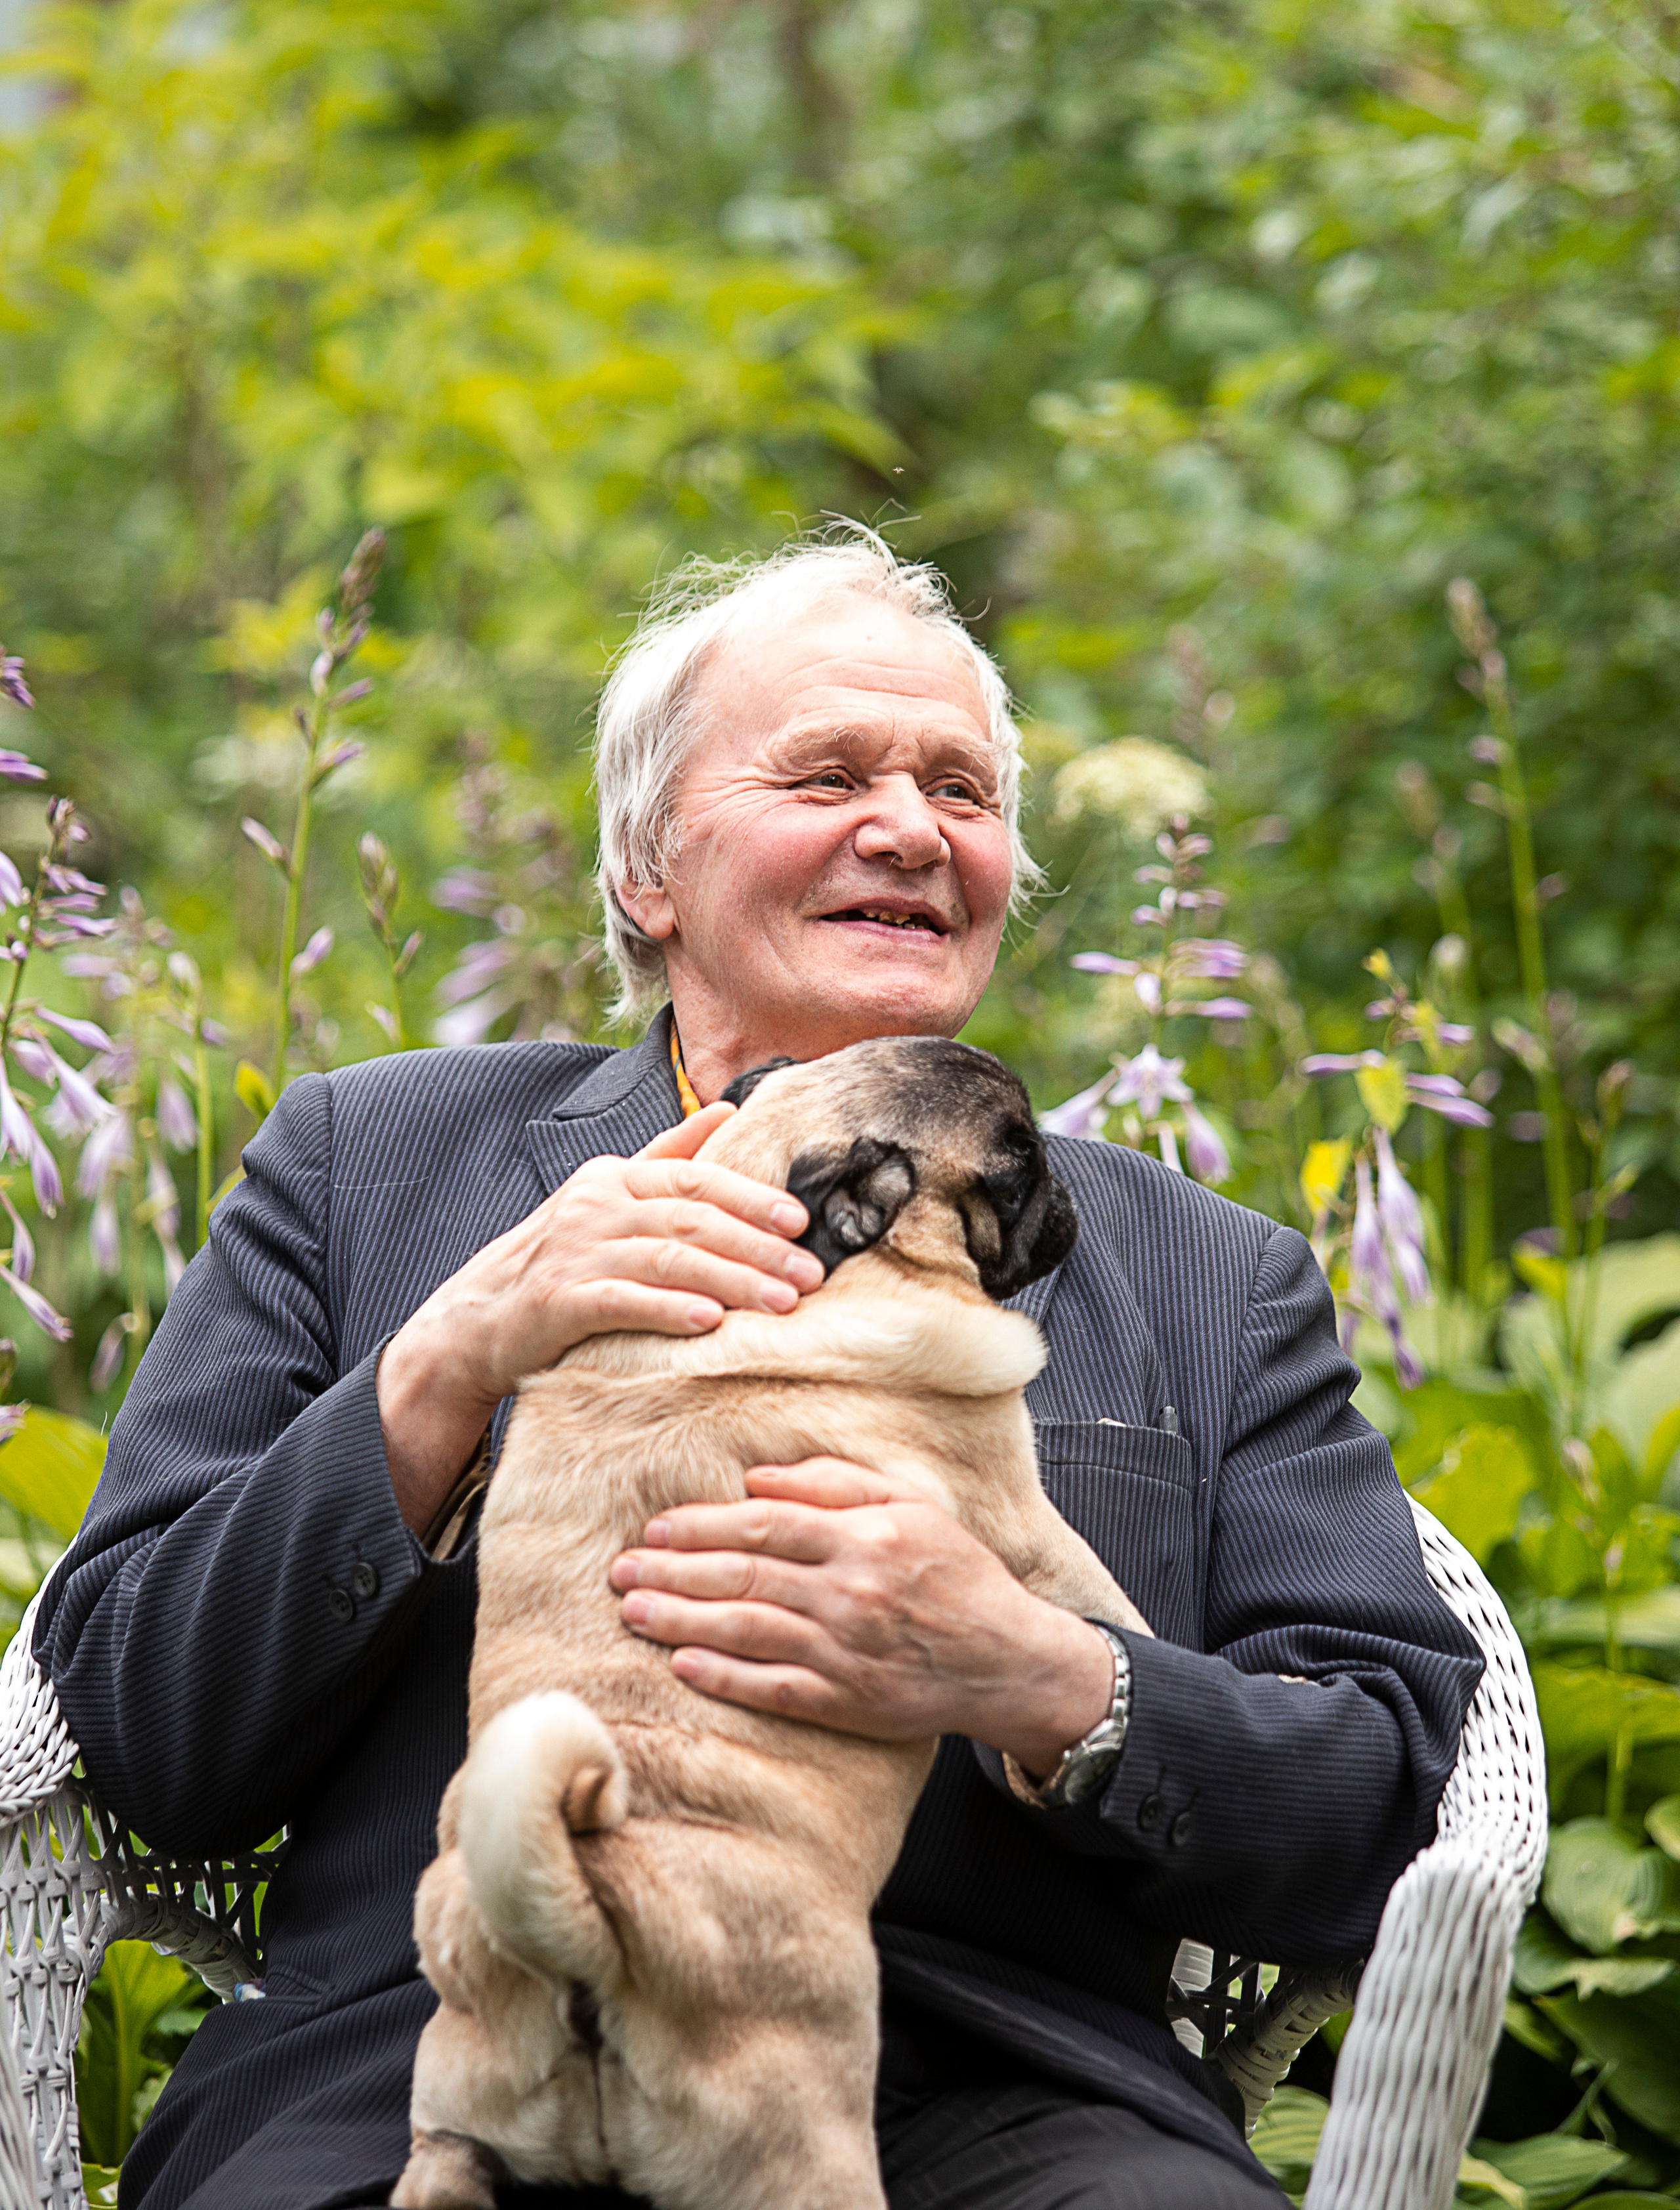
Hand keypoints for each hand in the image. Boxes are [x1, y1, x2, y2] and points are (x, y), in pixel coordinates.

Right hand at [378, 1103, 825, 1532]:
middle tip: (812, 1274)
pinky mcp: (558, 1302)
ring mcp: (575, 1252)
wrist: (477, 1321)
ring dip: (732, 1280)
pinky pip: (622, 1301)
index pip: (695, 1178)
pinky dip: (669, 1310)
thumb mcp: (611, 1199)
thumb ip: (668, 1157)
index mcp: (615, 1177)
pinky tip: (710, 1322)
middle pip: (691, 1220)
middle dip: (758, 1247)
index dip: (751, 1197)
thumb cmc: (562, 1261)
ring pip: (667, 1260)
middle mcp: (596, 1206)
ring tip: (782, 1303)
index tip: (801, 1220)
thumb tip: (726, 1109)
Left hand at [608, 1457, 1115, 1775]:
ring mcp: (845, 1651)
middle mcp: (850, 1593)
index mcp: (864, 1537)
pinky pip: (772, 1688)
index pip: (764, 1525)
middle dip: (674, 1570)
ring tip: (633, 1610)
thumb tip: (757, 1480)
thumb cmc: (956, 1574)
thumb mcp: (911, 1507)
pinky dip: (724, 1677)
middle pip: (744, 1575)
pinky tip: (682, 1664)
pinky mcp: (845, 1701)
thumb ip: (835, 1483)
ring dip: (682, 1619)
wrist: (1007, 1659)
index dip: (703, 1525)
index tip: (656, 1526)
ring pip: (747, 1629)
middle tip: (622, 1568)